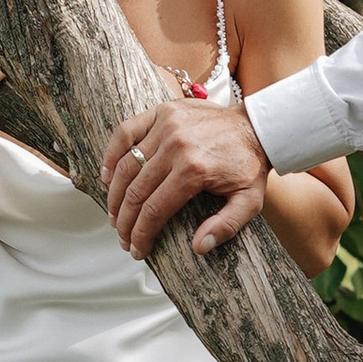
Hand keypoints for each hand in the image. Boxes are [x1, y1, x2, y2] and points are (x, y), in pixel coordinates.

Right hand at [100, 99, 271, 258]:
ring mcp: (166, 127)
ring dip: (114, 195)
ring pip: (126, 166)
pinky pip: (126, 132)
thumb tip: (199, 247)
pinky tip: (106, 175)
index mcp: (194, 171)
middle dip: (124, 221)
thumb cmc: (249, 164)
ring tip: (114, 215)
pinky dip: (111, 154)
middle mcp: (176, 147)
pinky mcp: (161, 112)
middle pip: (135, 191)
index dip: (140, 234)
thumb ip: (225, 226)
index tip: (136, 249)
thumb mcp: (249, 202)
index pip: (154, 210)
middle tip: (122, 237)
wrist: (257, 126)